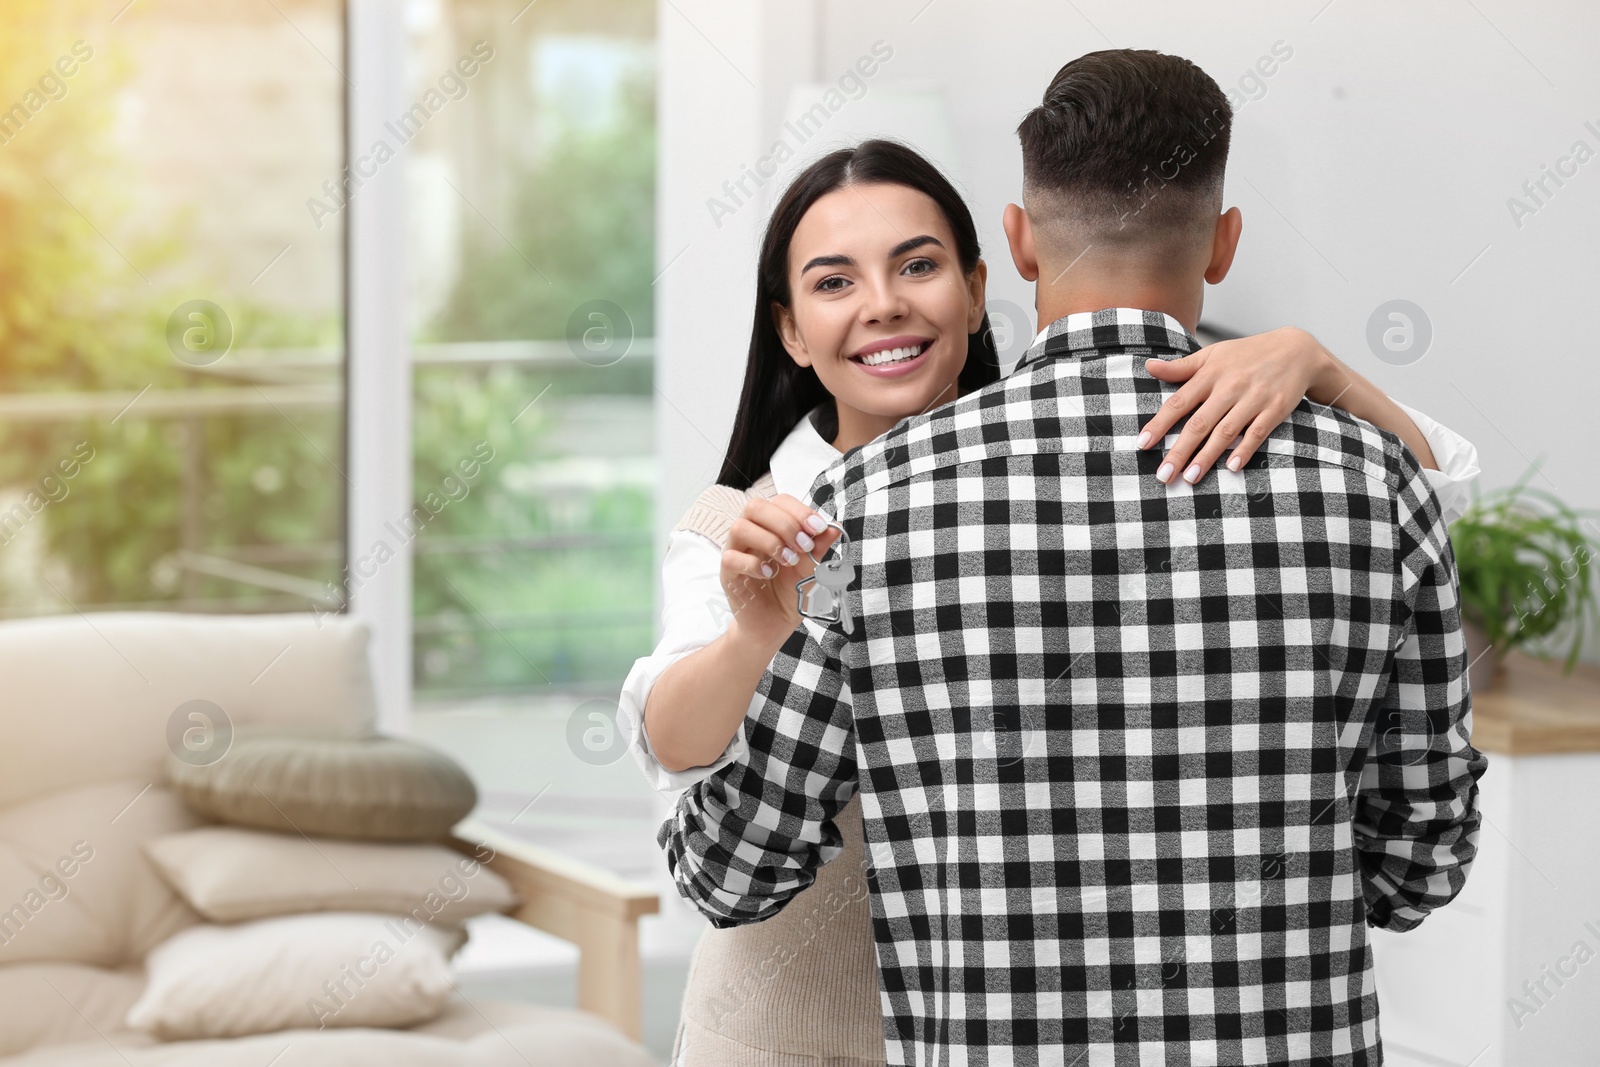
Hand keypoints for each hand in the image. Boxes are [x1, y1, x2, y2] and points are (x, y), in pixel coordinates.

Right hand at [719, 494, 841, 651]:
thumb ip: (819, 547)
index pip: (779, 501)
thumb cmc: (790, 591)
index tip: (818, 529)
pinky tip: (770, 574)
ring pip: (740, 527)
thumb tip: (833, 527)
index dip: (799, 511)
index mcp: (771, 526)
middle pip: (756, 507)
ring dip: (769, 541)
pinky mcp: (727, 573)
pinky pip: (731, 558)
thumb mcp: (811, 567)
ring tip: (788, 561)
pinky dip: (753, 564)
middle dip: (784, 523)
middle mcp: (751, 533)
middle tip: (803, 545)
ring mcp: (736, 551)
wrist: (775, 623)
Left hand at [1138, 326, 1332, 484]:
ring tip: (1190, 478)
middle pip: (1199, 423)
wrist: (1297, 349)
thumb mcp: (1213, 354)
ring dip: (1206, 457)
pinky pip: (1257, 432)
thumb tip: (1148, 367)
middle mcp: (1230, 387)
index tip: (1142, 444)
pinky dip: (1244, 450)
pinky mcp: (1275, 408)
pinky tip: (1231, 467)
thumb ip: (1181, 367)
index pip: (1179, 402)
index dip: (1159, 424)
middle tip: (1163, 475)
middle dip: (1179, 451)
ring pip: (1225, 432)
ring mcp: (1253, 398)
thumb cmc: (1248, 354)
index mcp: (1210, 374)